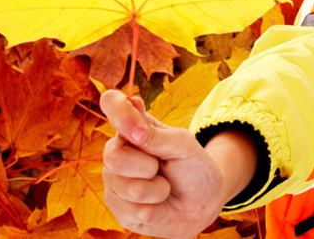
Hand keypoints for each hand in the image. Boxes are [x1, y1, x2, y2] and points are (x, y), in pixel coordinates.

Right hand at [100, 90, 255, 238]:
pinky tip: (160, 205)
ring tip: (165, 187)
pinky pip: (135, 211)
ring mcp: (114, 182)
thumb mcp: (184, 146)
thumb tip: (132, 131)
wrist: (202, 202)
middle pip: (115, 157)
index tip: (140, 132)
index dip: (119, 112)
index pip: (111, 102)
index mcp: (132, 127)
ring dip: (158, 190)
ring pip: (129, 189)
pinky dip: (157, 209)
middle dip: (149, 166)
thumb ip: (157, 136)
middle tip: (162, 167)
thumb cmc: (193, 167)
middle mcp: (117, 151)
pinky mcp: (118, 210)